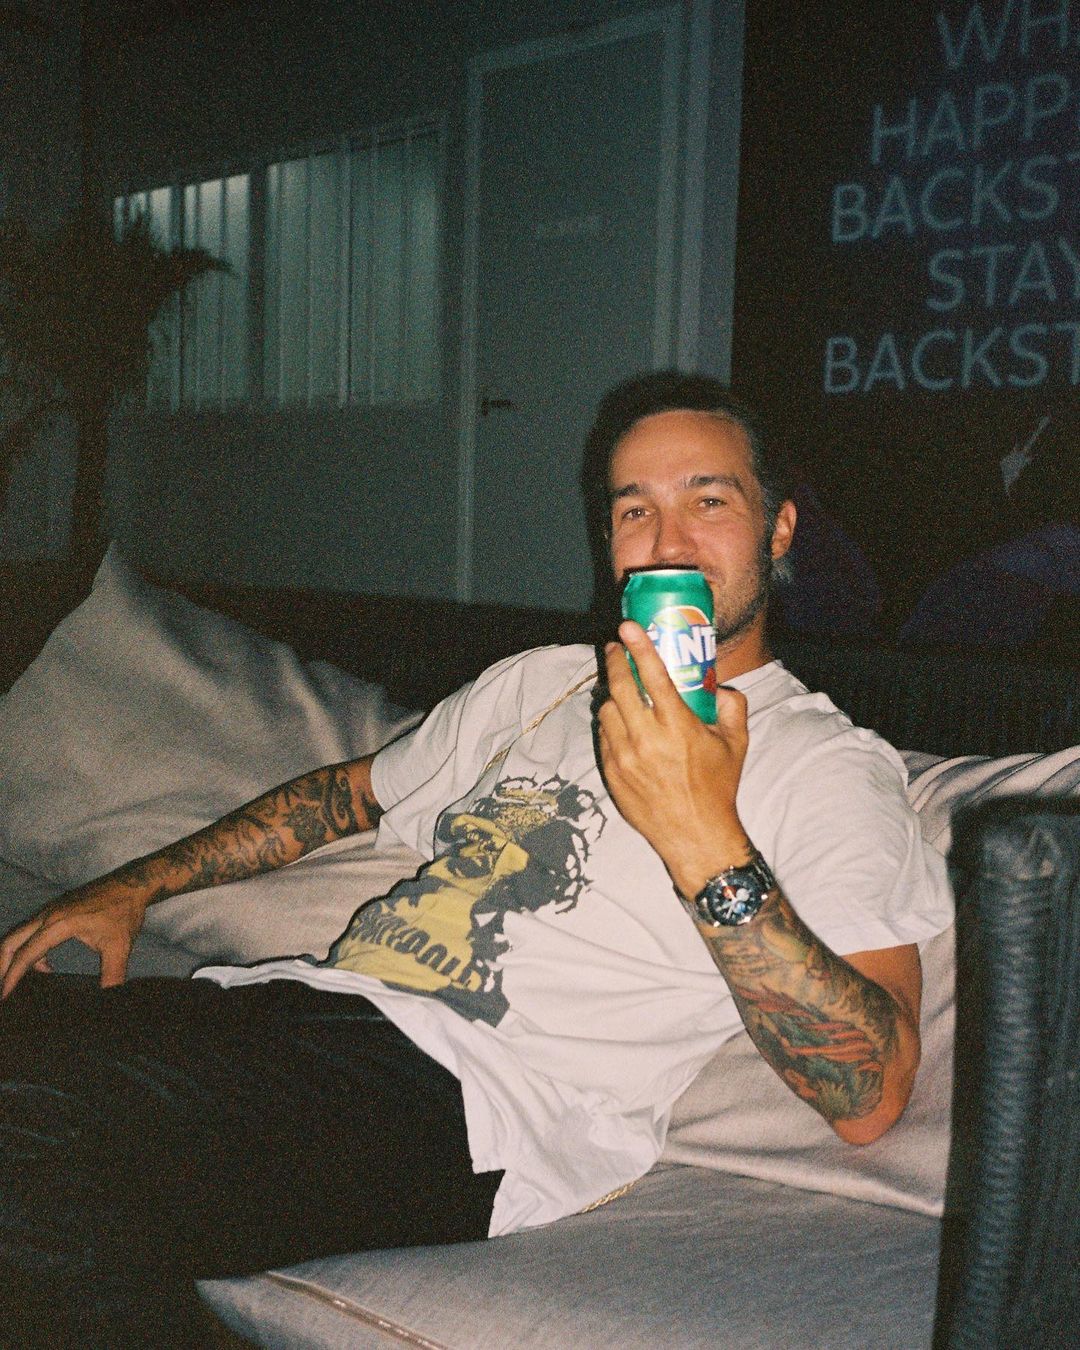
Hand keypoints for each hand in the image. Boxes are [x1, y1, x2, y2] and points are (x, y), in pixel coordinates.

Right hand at [0, 878, 146, 997]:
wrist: (132, 884)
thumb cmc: (125, 912)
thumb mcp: (120, 946)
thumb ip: (112, 975)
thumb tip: (111, 999)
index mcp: (59, 924)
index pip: (27, 954)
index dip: (12, 976)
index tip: (3, 996)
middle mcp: (48, 915)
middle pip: (11, 942)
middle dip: (2, 967)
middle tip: (2, 991)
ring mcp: (50, 910)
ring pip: (19, 935)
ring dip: (13, 957)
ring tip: (16, 982)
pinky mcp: (56, 909)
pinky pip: (31, 930)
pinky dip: (28, 949)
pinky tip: (45, 965)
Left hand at [596, 621, 753, 897]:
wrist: (695, 835)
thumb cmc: (718, 787)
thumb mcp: (736, 744)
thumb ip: (733, 707)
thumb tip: (721, 686)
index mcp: (678, 727)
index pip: (653, 676)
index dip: (639, 647)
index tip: (628, 627)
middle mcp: (647, 739)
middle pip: (620, 687)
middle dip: (616, 661)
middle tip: (617, 647)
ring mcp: (625, 757)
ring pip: (607, 711)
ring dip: (612, 694)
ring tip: (621, 688)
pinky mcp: (612, 774)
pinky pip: (604, 737)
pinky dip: (610, 724)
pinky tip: (620, 722)